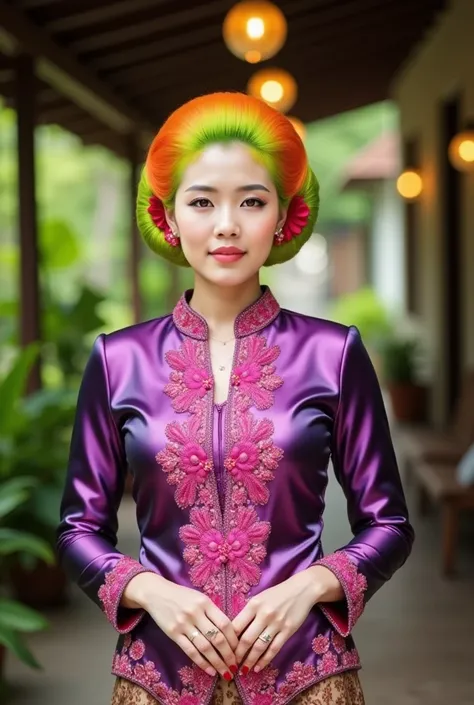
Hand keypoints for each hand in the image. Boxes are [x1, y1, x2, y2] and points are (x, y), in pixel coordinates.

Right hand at [124, 573, 238, 678]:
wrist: (156, 593)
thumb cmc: (181, 596)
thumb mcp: (199, 598)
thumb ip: (212, 612)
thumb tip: (229, 633)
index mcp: (205, 603)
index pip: (225, 624)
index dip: (234, 640)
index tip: (239, 650)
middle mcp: (196, 613)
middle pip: (217, 638)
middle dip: (228, 655)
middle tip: (235, 667)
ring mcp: (184, 624)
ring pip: (205, 647)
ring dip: (217, 662)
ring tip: (225, 673)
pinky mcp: (173, 634)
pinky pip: (190, 651)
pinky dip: (202, 662)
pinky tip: (210, 670)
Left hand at [231, 566, 341, 673]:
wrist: (301, 590)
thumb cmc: (277, 594)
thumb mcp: (259, 598)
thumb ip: (248, 612)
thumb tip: (234, 632)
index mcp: (254, 604)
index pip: (237, 626)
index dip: (229, 641)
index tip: (225, 650)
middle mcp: (264, 614)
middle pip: (247, 639)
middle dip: (237, 655)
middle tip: (231, 665)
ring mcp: (277, 623)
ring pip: (260, 647)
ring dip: (250, 661)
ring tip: (243, 670)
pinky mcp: (288, 631)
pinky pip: (274, 648)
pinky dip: (265, 660)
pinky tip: (258, 668)